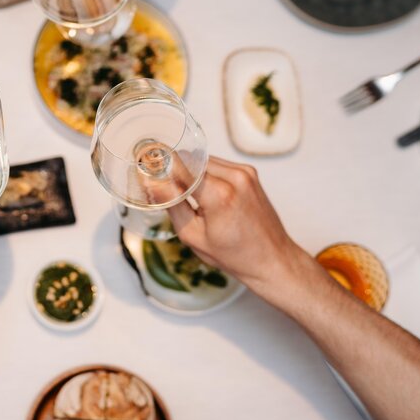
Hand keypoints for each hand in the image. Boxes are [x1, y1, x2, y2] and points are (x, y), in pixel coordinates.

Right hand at [161, 156, 307, 296]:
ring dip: (193, 175)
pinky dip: (208, 177)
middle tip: (171, 195)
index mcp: (220, 194)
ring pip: (204, 161)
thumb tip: (151, 180)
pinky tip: (210, 198)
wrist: (271, 259)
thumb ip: (171, 203)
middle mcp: (235, 177)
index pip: (180, 165)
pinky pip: (218, 165)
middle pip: (191, 160)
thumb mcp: (192, 235)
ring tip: (195, 201)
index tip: (147, 170)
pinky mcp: (249, 172)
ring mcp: (245, 172)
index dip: (161, 167)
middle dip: (177, 174)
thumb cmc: (235, 255)